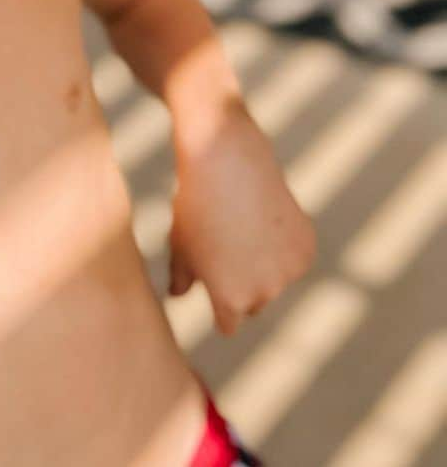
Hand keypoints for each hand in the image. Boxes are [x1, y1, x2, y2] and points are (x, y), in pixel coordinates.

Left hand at [167, 98, 316, 334]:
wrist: (226, 160)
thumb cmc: (195, 204)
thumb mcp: (180, 244)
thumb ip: (180, 278)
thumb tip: (177, 296)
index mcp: (231, 300)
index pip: (228, 324)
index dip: (219, 307)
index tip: (214, 288)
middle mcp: (264, 293)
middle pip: (253, 304)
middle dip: (242, 286)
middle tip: (226, 247)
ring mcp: (289, 272)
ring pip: (275, 281)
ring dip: (265, 267)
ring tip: (242, 227)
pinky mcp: (307, 248)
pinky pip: (293, 259)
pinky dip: (283, 247)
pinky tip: (264, 218)